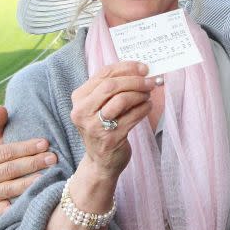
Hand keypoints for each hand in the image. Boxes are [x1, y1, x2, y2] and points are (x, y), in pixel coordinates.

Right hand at [0, 106, 57, 213]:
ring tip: (47, 177)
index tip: (45, 143)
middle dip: (33, 163)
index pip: (7, 152)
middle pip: (11, 170)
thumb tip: (1, 108)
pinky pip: (9, 208)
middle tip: (53, 158)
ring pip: (11, 188)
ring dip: (30, 183)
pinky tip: (35, 200)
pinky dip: (20, 206)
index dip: (26, 147)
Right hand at [69, 61, 156, 177]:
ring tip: (148, 95)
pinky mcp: (111, 138)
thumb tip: (140, 70)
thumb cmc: (104, 127)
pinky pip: (133, 116)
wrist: (101, 162)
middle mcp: (82, 111)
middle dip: (135, 81)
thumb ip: (112, 87)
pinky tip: (148, 107)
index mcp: (79, 98)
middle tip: (150, 82)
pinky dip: (144, 108)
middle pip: (111, 85)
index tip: (143, 68)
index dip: (126, 68)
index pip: (103, 74)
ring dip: (140, 94)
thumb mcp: (99, 105)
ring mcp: (95, 126)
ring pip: (122, 99)